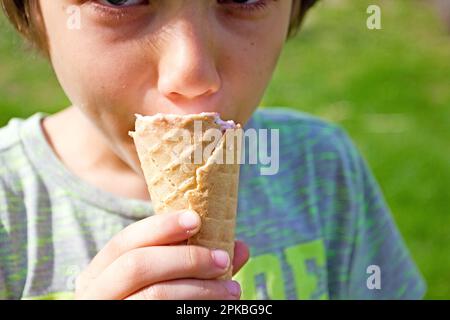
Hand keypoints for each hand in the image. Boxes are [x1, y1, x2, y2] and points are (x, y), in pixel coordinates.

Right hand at [75, 210, 248, 299]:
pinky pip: (162, 315)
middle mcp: (95, 293)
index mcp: (100, 272)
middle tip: (223, 259)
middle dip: (186, 258)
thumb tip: (239, 247)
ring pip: (153, 295)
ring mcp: (109, 313)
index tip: (196, 219)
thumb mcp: (164, 279)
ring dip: (199, 289)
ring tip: (232, 289)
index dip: (160, 227)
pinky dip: (192, 307)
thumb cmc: (152, 300)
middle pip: (136, 265)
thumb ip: (195, 263)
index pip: (124, 241)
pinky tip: (214, 307)